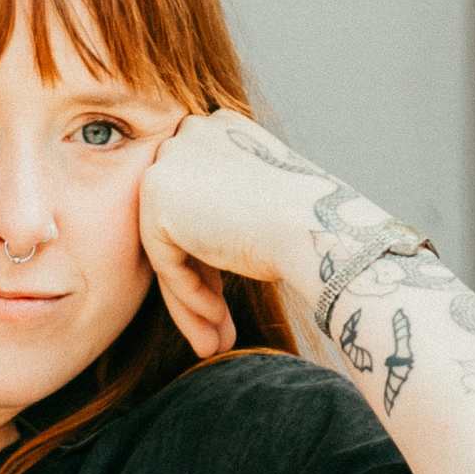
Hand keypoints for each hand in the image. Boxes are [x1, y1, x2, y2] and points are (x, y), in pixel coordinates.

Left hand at [141, 111, 411, 359]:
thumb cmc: (311, 225)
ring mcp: (170, 162)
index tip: (225, 297)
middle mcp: (190, 135)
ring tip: (214, 343)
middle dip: (199, 282)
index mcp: (220, 130)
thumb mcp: (263, 208)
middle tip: (218, 326)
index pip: (199, 201)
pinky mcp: (156, 197)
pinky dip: (189, 295)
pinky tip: (215, 321)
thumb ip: (224, 215)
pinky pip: (166, 261)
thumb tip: (194, 255)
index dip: (210, 255)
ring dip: (193, 299)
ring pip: (169, 247)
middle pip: (179, 224)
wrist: (318, 227)